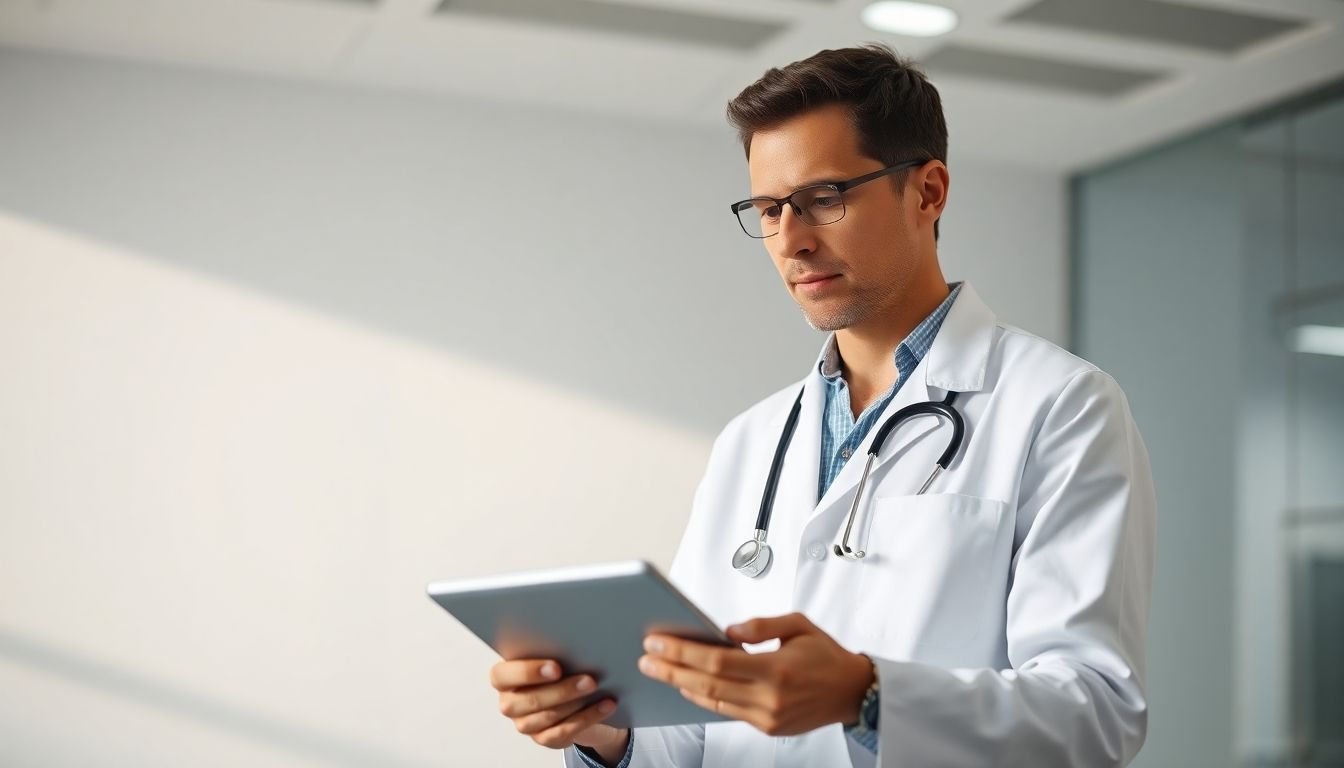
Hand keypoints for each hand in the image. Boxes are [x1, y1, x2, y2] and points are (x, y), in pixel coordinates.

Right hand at [489, 658, 629, 756]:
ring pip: (547, 717)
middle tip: (589, 680)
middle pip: (529, 700)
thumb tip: (573, 642)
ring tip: (598, 690)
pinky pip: (563, 732)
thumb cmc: (561, 667)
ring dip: (576, 703)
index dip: (527, 672)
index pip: (501, 676)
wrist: (578, 696)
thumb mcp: (554, 655)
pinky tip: (605, 705)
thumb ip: (552, 651)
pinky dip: (587, 718)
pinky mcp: (544, 739)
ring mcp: (525, 724)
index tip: (557, 667)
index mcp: (504, 678)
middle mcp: (510, 703)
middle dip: (562, 690)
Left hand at [638, 612, 873, 736]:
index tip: (658, 642)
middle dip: (670, 670)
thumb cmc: (827, 656)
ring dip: (681, 685)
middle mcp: (770, 698)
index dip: (682, 652)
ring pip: (712, 702)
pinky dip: (704, 698)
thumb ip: (761, 626)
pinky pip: (726, 712)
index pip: (717, 662)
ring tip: (658, 669)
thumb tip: (727, 631)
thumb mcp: (798, 625)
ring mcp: (767, 717)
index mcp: (777, 669)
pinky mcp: (766, 728)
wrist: (853, 692)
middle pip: (706, 685)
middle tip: (646, 658)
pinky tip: (687, 684)